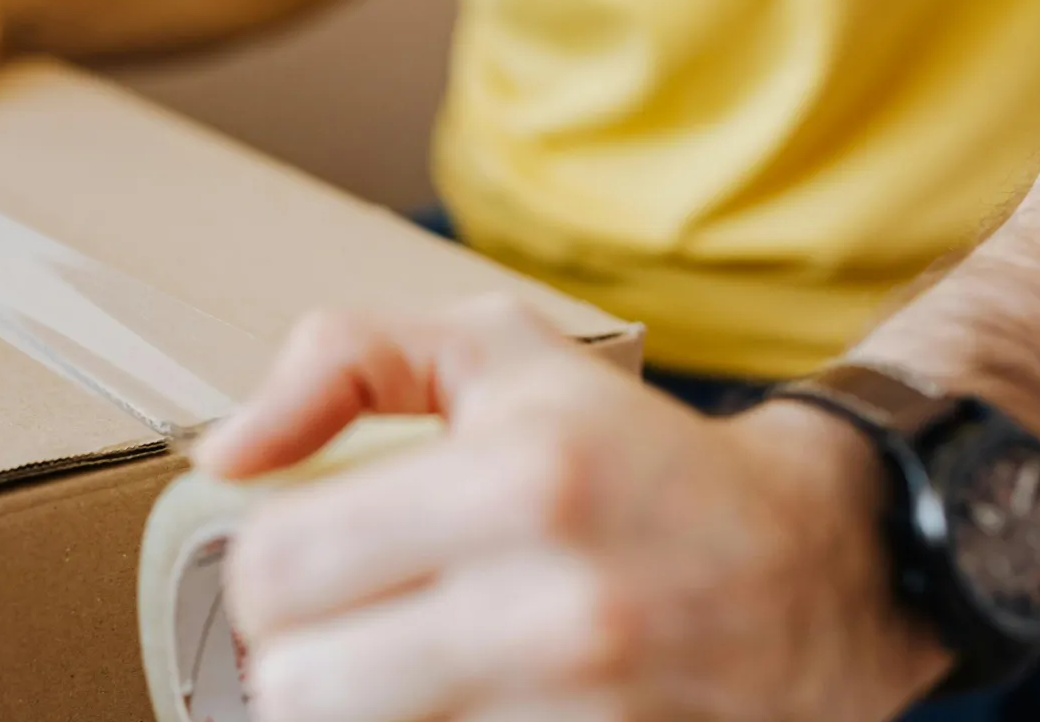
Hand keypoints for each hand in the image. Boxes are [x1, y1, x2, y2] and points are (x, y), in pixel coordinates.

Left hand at [195, 296, 950, 721]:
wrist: (814, 561)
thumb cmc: (631, 448)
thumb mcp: (496, 352)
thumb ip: (342, 362)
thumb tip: (225, 452)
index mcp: (521, 483)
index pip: (275, 569)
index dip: (266, 566)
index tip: (308, 558)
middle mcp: (560, 612)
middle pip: (297, 689)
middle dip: (302, 654)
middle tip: (349, 622)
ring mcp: (591, 714)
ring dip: (369, 707)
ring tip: (416, 661)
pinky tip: (472, 696)